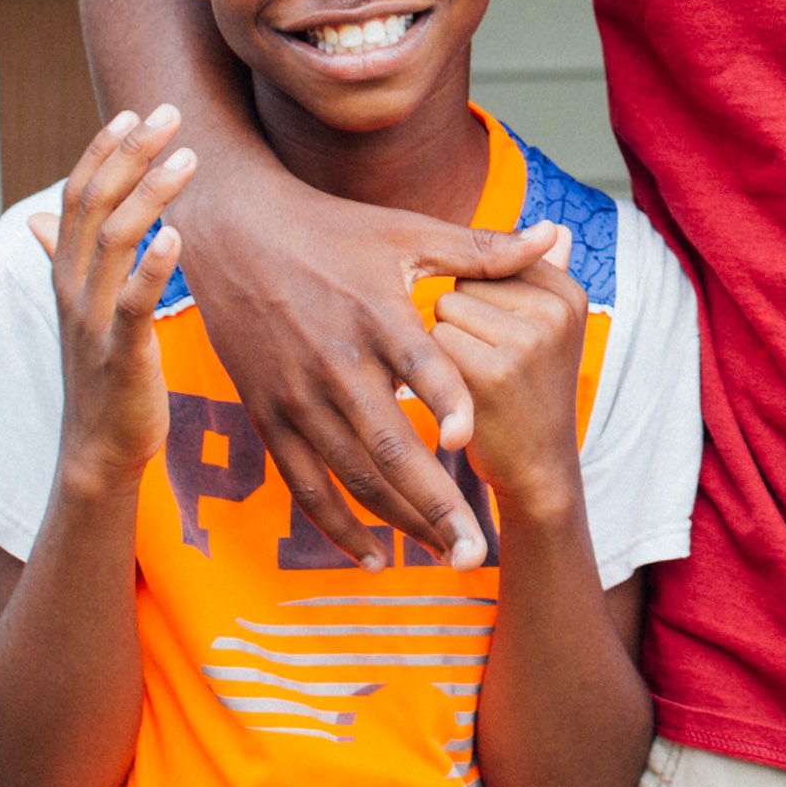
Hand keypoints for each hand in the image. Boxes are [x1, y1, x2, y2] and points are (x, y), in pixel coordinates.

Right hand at [30, 109, 193, 495]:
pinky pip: (133, 304)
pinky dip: (153, 267)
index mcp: (66, 273)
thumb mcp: (81, 309)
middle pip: (94, 205)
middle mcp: (73, 289)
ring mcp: (93, 321)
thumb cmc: (100, 373)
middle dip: (129, 154)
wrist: (96, 450)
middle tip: (168, 112)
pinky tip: (178, 235)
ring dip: (151, 194)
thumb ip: (64, 258)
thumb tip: (36, 219)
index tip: (131, 111)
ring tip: (188, 158)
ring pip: (114, 241)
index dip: (100, 152)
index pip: (75, 196)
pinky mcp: (120, 354)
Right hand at [185, 181, 559, 567]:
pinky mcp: (268, 417)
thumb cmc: (332, 230)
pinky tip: (374, 556)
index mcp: (376, 315)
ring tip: (446, 554)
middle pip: (388, 445)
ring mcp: (298, 397)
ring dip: (399, 521)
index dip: (445, 402)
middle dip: (435, 504)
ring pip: (351, 475)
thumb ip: (481, 249)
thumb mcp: (406, 232)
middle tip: (477, 551)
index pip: (417, 365)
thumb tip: (551, 236)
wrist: (235, 235)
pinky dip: (337, 526)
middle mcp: (336, 363)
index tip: (470, 442)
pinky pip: (303, 485)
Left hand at [428, 227, 589, 530]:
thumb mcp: (548, 330)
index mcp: (567, 291)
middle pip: (462, 284)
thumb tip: (557, 227)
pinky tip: (463, 399)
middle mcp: (556, 309)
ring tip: (479, 381)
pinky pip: (433, 346)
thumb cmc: (530, 393)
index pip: (488, 264)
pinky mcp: (494, 373)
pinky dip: (434, 375)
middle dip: (461, 324)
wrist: (538, 471)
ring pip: (444, 312)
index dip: (480, 305)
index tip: (508, 343)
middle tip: (493, 367)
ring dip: (443, 348)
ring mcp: (529, 340)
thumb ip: (544, 276)